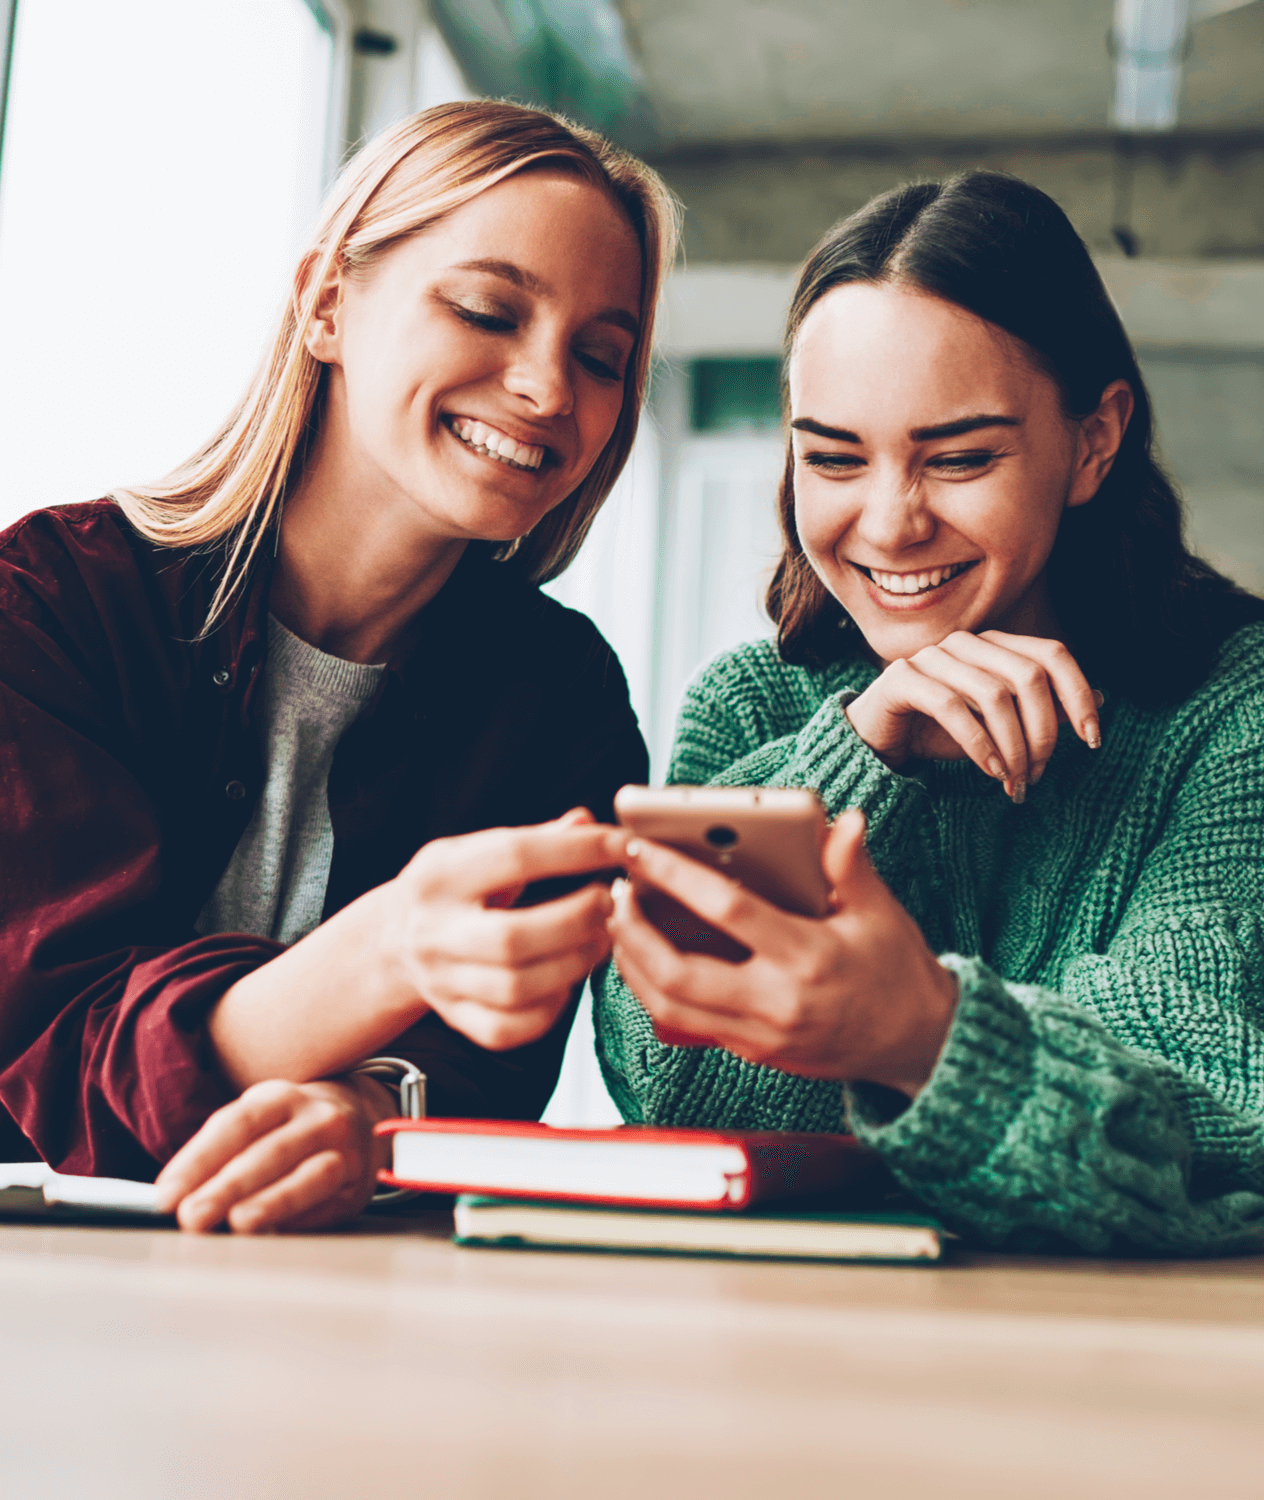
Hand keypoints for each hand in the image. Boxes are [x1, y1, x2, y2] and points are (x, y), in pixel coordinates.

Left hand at [154, 1074, 393, 1233]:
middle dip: (228, 1186)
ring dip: (273, 1200)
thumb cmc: (290, 1125)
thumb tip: (176, 1197)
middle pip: (270, 1152)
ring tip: (239, 1222)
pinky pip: (330, 1202)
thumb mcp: (259, 1119)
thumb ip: (221, 1152)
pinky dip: (299, 1219)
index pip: (236, 1124)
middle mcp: (317, 1117)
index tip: (166, 1195)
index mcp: (280, 1097)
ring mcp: (345, 1149)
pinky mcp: (359, 1184)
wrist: (361, 1114)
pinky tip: (274, 1233)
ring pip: (311, 1174)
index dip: (199, 1160)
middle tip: (193, 1216)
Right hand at [384, 807, 628, 1050]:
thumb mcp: (476, 850)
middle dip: (577, 920)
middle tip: (609, 903)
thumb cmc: (450, 887)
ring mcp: (441, 981)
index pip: (515, 857)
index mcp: (441, 876)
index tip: (620, 845)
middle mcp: (435, 932)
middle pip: (513, 937)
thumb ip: (534, 839)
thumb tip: (585, 821)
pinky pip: (508, 1029)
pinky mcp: (455, 1018)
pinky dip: (549, 1010)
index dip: (576, 851)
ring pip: (516, 988)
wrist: (393, 939)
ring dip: (574, 964)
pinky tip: (566, 980)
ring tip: (600, 940)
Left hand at [608, 811, 956, 1096]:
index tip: (641, 849)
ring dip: (632, 965)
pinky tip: (642, 958)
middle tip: (615, 893)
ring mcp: (761, 1036)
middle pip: (679, 974)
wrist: (920, 1045)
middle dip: (633, 933)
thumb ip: (851, 866)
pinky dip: (654, 991)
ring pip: (670, 1007)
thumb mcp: (880, 913)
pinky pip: (685, 1025)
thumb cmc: (897, 970)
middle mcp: (778, 1003)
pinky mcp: (752, 1054)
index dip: (677, 876)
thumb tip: (843, 819)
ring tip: (618, 922)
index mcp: (808, 958)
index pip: (728, 911)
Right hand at [845, 630, 1102, 800]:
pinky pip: (952, 708)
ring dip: (1013, 747)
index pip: (1052, 654)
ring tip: (1015, 782)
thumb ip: (1043, 710)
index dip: (1078, 694)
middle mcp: (967, 642)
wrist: (879, 741)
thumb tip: (1101, 699)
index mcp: (994, 645)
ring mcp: (932, 656)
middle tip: (1038, 775)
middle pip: (1030, 677)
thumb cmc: (940, 732)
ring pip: (995, 695)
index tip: (1092, 740)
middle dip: (1044, 733)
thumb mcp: (1000, 726)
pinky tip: (991, 772)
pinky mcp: (903, 677)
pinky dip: (980, 745)